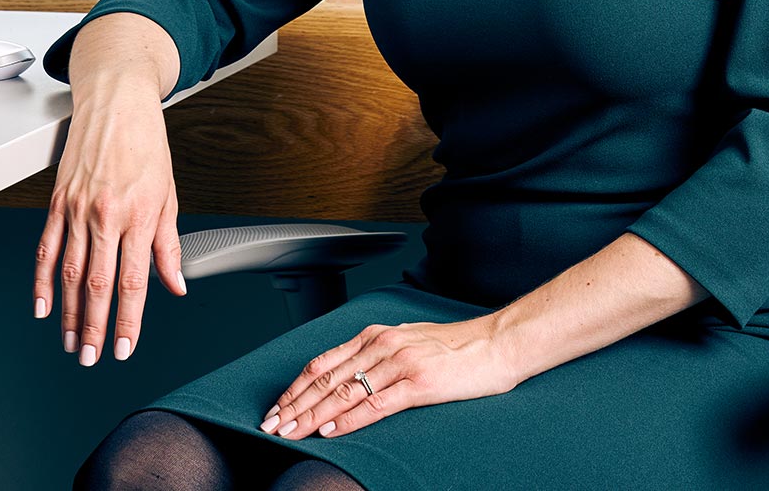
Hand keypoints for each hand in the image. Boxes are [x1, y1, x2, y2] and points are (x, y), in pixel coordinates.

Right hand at [33, 14, 186, 366]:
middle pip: (97, 285)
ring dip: (68, 313)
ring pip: (70, 273)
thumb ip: (169, 245)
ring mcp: (78, 208)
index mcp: (140, 215)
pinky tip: (43, 306)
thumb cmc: (146, 144)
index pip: (133, 281)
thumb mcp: (169, 193)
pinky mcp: (58, 201)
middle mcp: (107, 214)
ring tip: (70, 342)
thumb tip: (176, 284)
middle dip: (93, 327)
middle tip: (90, 357)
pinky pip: (47, 248)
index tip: (124, 347)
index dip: (128, 320)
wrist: (117, 101)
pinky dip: (43, 281)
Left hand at [260, 318, 521, 439]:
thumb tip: (349, 379)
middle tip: (270, 425)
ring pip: (344, 392)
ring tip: (290, 432)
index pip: (323, 363)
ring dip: (312, 415)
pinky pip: (375, 404)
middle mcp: (382, 345)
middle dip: (294, 405)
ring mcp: (399, 363)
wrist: (498, 343)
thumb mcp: (409, 344)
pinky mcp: (418, 383)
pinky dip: (348, 419)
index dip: (295, 387)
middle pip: (326, 379)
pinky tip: (330, 430)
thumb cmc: (457, 348)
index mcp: (377, 336)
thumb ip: (378, 357)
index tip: (276, 407)